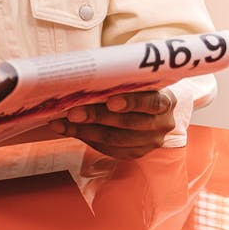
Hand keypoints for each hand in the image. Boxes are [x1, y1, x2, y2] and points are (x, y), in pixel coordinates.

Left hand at [49, 89, 177, 159]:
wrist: (147, 105)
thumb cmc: (137, 86)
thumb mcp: (135, 79)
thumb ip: (119, 79)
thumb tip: (86, 76)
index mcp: (165, 101)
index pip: (151, 103)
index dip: (131, 102)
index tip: (110, 101)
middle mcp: (162, 124)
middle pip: (128, 123)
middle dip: (97, 117)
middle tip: (72, 112)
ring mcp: (150, 141)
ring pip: (115, 140)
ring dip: (85, 131)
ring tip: (63, 123)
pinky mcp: (136, 152)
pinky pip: (110, 149)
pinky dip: (87, 139)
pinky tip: (70, 130)